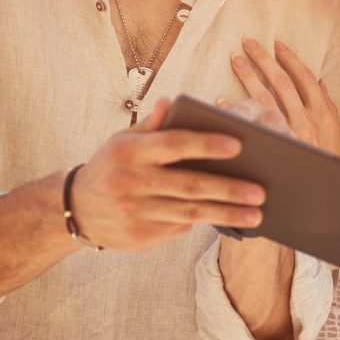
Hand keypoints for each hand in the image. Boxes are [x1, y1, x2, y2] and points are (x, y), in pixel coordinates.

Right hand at [68, 98, 264, 251]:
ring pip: (189, 214)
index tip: (240, 143)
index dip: (206, 144)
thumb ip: (153, 124)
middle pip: (189, 185)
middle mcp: (131, 182)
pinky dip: (204, 222)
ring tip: (257, 214)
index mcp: (129, 151)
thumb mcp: (124, 140)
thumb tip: (174, 102)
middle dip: (229, 189)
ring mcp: (135, 213)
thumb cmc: (113, 165)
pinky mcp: (140, 237)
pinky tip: (229, 220)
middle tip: (261, 191)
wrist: (78, 208)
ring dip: (226, 215)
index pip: (174, 144)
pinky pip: (179, 228)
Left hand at [231, 38, 339, 155]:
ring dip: (249, 77)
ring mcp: (288, 134)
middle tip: (248, 42)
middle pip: (282, 82)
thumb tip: (320, 82)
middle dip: (265, 60)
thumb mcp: (339, 136)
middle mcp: (306, 120)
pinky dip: (236, 110)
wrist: (329, 195)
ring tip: (235, 60)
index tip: (277, 44)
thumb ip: (329, 108)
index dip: (291, 60)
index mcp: (324, 114)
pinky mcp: (274, 147)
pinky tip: (222, 101)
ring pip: (265, 98)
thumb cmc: (333, 166)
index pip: (306, 79)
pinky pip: (251, 125)